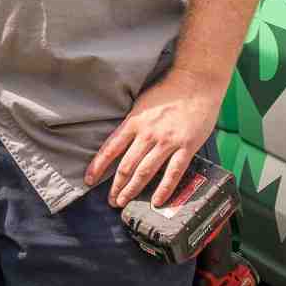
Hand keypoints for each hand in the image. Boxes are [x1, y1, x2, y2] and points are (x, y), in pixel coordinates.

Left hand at [87, 69, 226, 206]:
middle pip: (126, 165)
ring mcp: (167, 141)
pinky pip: (173, 172)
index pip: (110, 148)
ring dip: (133, 189)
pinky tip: (157, 201)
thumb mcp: (141, 104)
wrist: (196, 83)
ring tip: (125, 202)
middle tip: (111, 200)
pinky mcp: (187, 146)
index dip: (98, 166)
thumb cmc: (168, 92)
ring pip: (145, 171)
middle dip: (116, 186)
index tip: (89, 179)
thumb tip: (120, 141)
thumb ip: (131, 123)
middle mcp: (147, 133)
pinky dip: (164, 189)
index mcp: (134, 122)